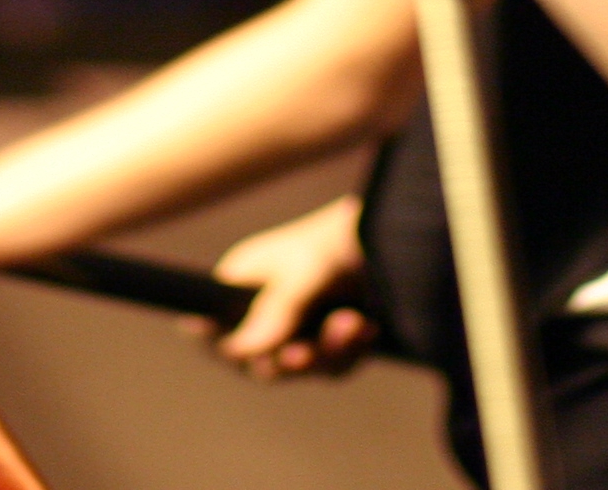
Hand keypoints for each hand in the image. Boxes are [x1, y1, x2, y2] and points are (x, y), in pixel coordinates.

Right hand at [195, 193, 377, 379]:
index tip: (247, 355)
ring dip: (327, 352)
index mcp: (243, 283)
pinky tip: (367, 328)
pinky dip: (350, 353)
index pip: (213, 328)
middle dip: (289, 358)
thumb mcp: (304, 271)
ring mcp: (299, 328)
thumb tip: (239, 350)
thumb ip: (275, 311)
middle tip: (306, 352)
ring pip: (300, 369)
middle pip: (258, 362)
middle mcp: (265, 309)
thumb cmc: (336, 240)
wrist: (394, 238)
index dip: (223, 347)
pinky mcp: (331, 342)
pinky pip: (331, 368)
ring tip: (353, 323)